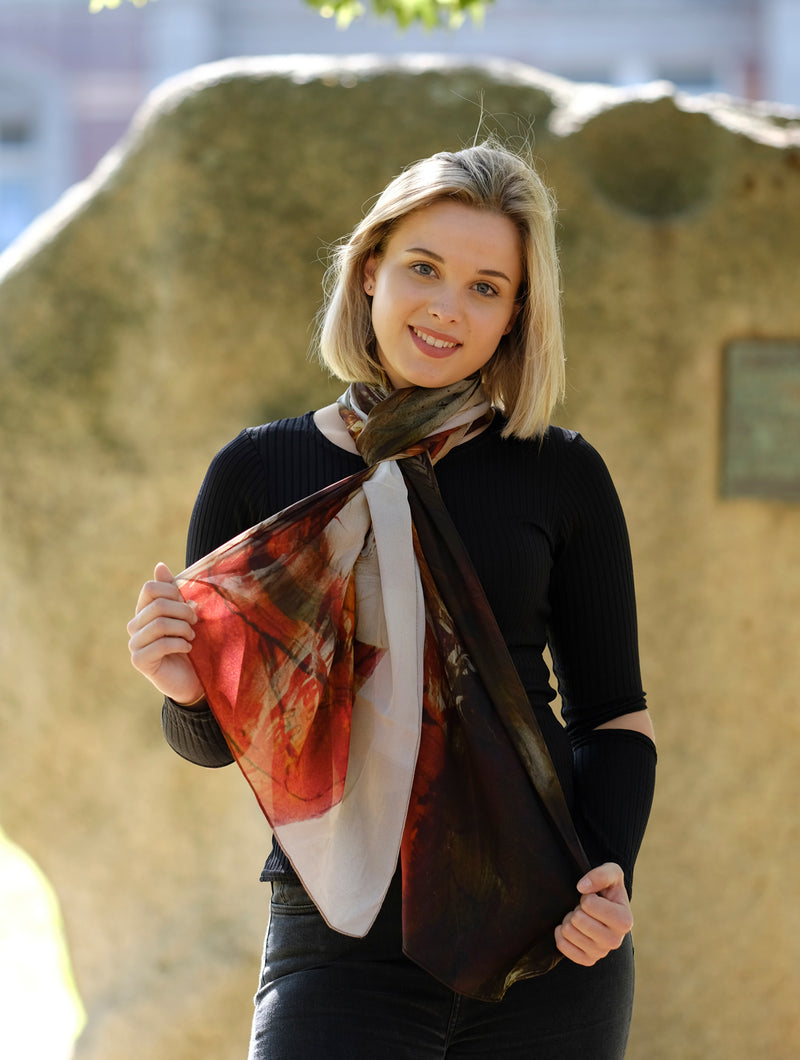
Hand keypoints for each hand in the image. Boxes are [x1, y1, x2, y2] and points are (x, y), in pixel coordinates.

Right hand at [127, 562, 203, 704]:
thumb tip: (159, 565)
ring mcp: (134, 644)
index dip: (173, 592)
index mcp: (144, 611)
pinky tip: (187, 649)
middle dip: (183, 611)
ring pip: (159, 624)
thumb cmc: (190, 644)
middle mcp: (134, 626)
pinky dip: (180, 644)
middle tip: (195, 622)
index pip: (150, 588)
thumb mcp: (185, 615)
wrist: (193, 679)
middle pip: (158, 605)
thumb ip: (173, 592)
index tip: (190, 605)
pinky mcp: (139, 661)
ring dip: (183, 629)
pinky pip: (161, 644)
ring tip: (192, 636)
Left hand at [554, 862, 632, 966]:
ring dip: (568, 920)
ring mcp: (601, 953)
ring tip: (580, 917)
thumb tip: (582, 888)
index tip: (593, 898)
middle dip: (576, 909)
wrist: (607, 908)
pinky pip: (563, 946)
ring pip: (568, 932)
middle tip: (583, 908)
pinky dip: (560, 934)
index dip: (586, 897)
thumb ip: (601, 874)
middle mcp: (616, 941)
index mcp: (625, 921)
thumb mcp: (612, 872)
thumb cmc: (609, 889)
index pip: (588, 904)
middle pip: (577, 920)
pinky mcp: (588, 960)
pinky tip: (571, 928)